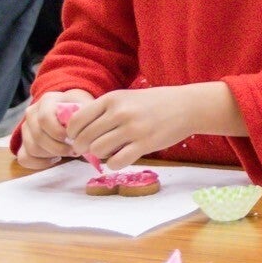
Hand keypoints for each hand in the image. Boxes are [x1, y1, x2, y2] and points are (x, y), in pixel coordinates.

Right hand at [15, 90, 93, 168]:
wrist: (71, 108)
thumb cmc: (81, 108)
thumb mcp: (86, 105)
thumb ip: (84, 115)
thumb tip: (85, 132)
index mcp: (47, 100)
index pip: (44, 118)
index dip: (58, 132)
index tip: (73, 138)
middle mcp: (32, 113)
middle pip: (38, 136)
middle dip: (58, 148)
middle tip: (75, 151)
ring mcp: (26, 128)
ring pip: (32, 148)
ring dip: (52, 155)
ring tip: (68, 153)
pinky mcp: (23, 143)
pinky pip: (25, 158)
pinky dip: (40, 163)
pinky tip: (55, 159)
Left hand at [67, 87, 195, 168]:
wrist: (188, 106)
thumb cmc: (155, 103)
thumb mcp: (127, 98)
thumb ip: (105, 110)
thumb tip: (78, 130)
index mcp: (112, 99)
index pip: (77, 120)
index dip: (72, 133)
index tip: (78, 138)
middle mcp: (120, 113)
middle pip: (85, 138)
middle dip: (82, 148)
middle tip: (89, 150)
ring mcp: (133, 129)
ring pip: (98, 151)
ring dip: (99, 156)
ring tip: (107, 153)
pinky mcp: (145, 144)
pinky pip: (116, 162)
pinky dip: (113, 164)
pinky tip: (120, 159)